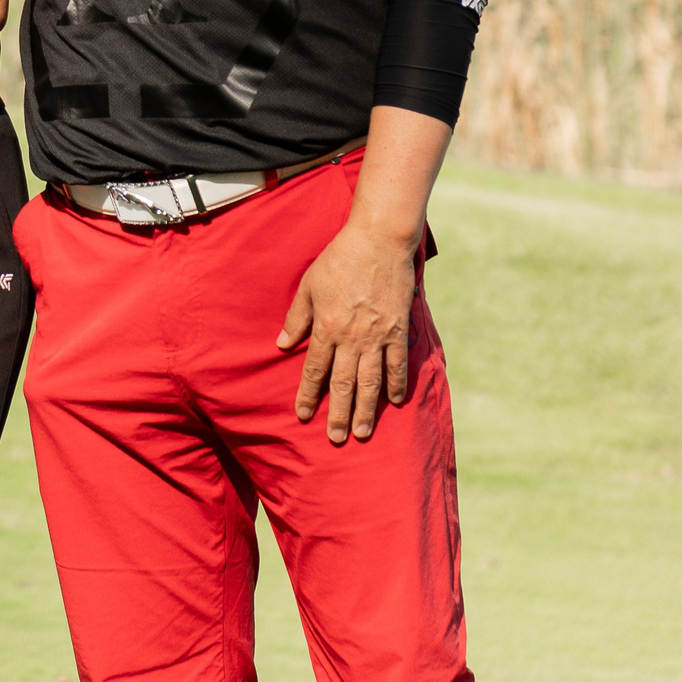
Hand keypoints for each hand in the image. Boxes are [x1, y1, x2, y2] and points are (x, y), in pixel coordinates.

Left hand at [276, 213, 417, 442]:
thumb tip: (282, 343)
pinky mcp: (399, 330)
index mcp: (326, 327)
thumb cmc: (339, 260)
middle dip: (339, 414)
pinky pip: (397, 364)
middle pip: (343, 384)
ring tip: (363, 433)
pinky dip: (396, 385)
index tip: (304, 416)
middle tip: (337, 439)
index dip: (308, 395)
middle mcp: (351, 338)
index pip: (314, 370)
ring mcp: (378, 336)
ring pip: (371, 382)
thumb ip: (297, 317)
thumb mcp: (308, 285)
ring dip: (367, 410)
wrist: (378, 242)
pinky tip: (394, 402)